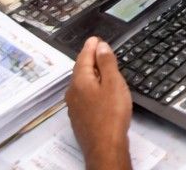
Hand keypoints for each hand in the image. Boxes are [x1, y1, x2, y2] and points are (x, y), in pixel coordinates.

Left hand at [66, 38, 132, 169]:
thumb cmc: (111, 114)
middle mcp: (73, 92)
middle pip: (80, 70)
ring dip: (90, 73)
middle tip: (99, 49)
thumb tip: (100, 46)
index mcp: (80, 81)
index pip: (84, 57)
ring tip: (101, 67)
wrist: (105, 147)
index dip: (91, 46)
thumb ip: (107, 63)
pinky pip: (83, 95)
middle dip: (89, 58)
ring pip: (81, 83)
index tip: (96, 38)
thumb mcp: (113, 83)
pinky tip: (98, 91)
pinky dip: (91, 87)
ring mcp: (74, 107)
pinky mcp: (79, 118)